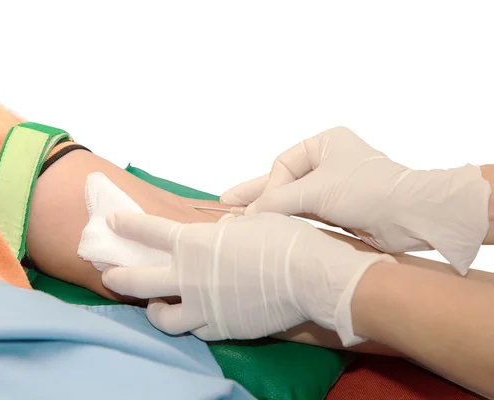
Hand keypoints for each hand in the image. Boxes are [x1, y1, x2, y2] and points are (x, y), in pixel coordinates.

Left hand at [102, 212, 392, 345]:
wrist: (307, 275)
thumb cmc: (281, 239)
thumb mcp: (248, 222)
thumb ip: (224, 231)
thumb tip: (218, 233)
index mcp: (193, 242)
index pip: (148, 232)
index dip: (126, 225)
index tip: (112, 223)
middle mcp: (189, 276)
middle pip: (139, 280)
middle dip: (118, 276)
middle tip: (108, 275)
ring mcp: (203, 306)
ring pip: (163, 317)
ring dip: (152, 311)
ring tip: (153, 307)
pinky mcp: (221, 327)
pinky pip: (196, 329)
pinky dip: (190, 323)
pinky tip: (192, 318)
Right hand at [221, 126, 490, 274]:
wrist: (410, 215)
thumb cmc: (366, 190)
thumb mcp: (316, 191)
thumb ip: (278, 201)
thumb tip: (248, 214)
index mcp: (325, 143)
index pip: (283, 165)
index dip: (270, 187)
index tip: (263, 208)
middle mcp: (328, 161)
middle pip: (284, 181)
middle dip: (257, 194)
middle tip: (225, 203)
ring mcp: (334, 186)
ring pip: (293, 199)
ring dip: (271, 210)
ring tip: (236, 217)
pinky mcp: (339, 210)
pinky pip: (305, 214)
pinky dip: (288, 221)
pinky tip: (267, 228)